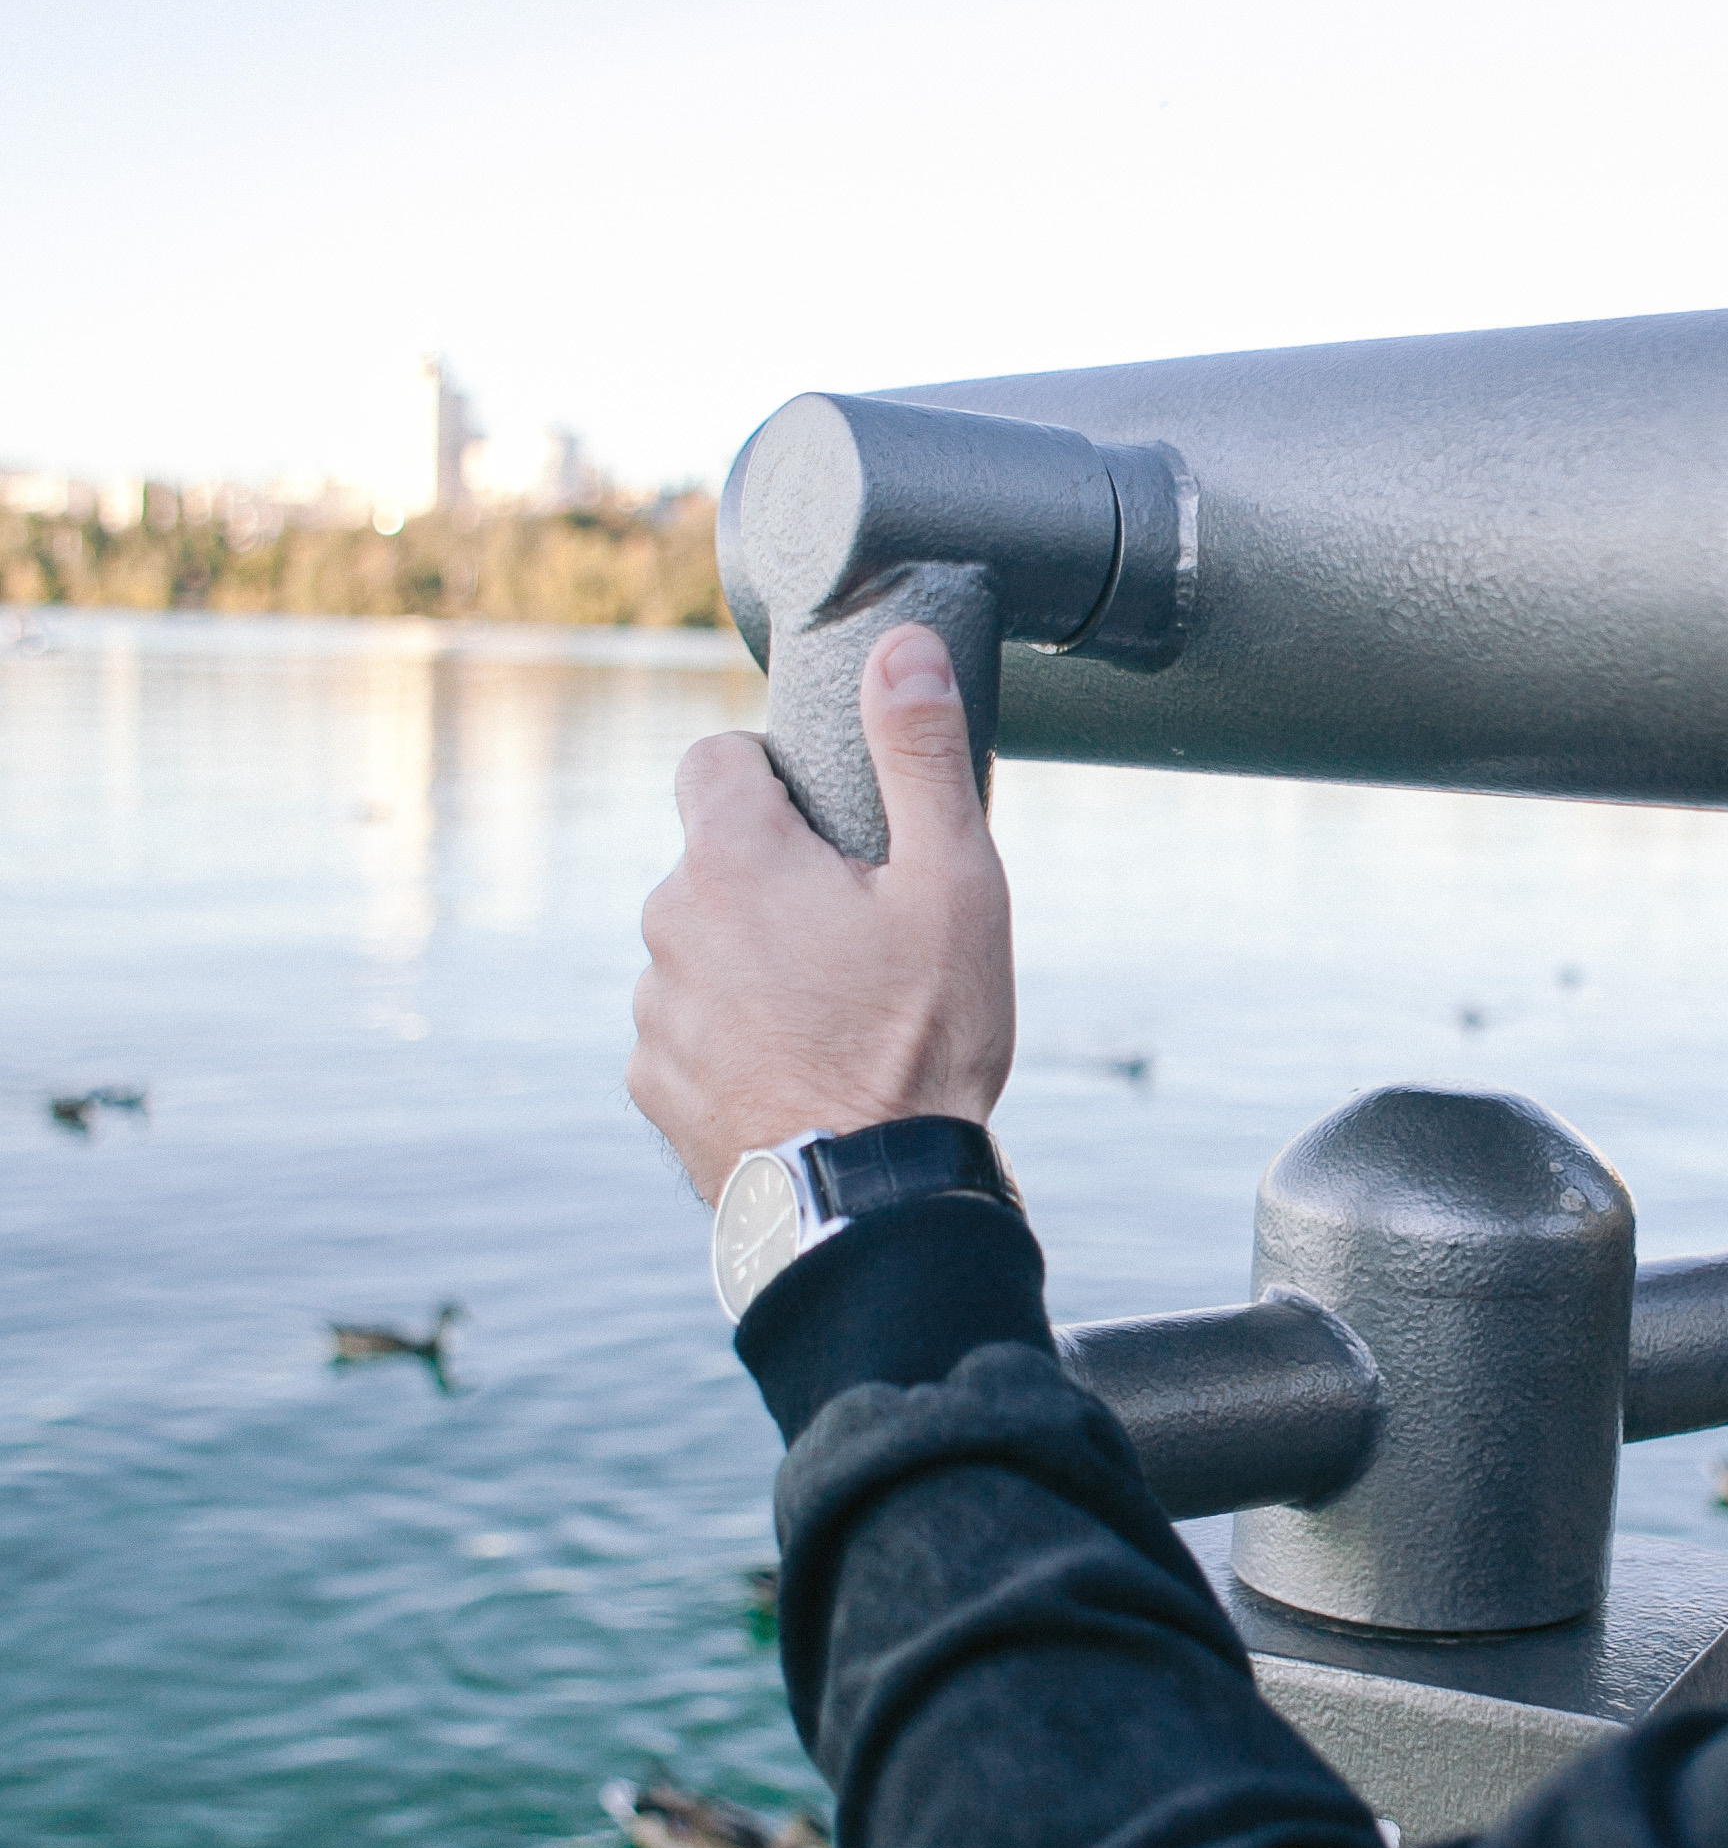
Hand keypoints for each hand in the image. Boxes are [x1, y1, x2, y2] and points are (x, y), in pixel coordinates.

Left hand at [629, 621, 1015, 1202]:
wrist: (871, 1202)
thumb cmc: (920, 1042)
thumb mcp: (954, 883)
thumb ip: (921, 753)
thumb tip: (901, 645)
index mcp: (734, 858)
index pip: (713, 759)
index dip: (773, 777)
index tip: (829, 826)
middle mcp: (668, 923)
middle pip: (714, 864)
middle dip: (775, 884)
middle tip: (861, 939)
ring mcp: (652, 1011)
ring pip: (700, 951)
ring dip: (752, 966)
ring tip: (838, 1018)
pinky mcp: (652, 1086)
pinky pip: (688, 1032)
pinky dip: (734, 1041)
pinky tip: (803, 1072)